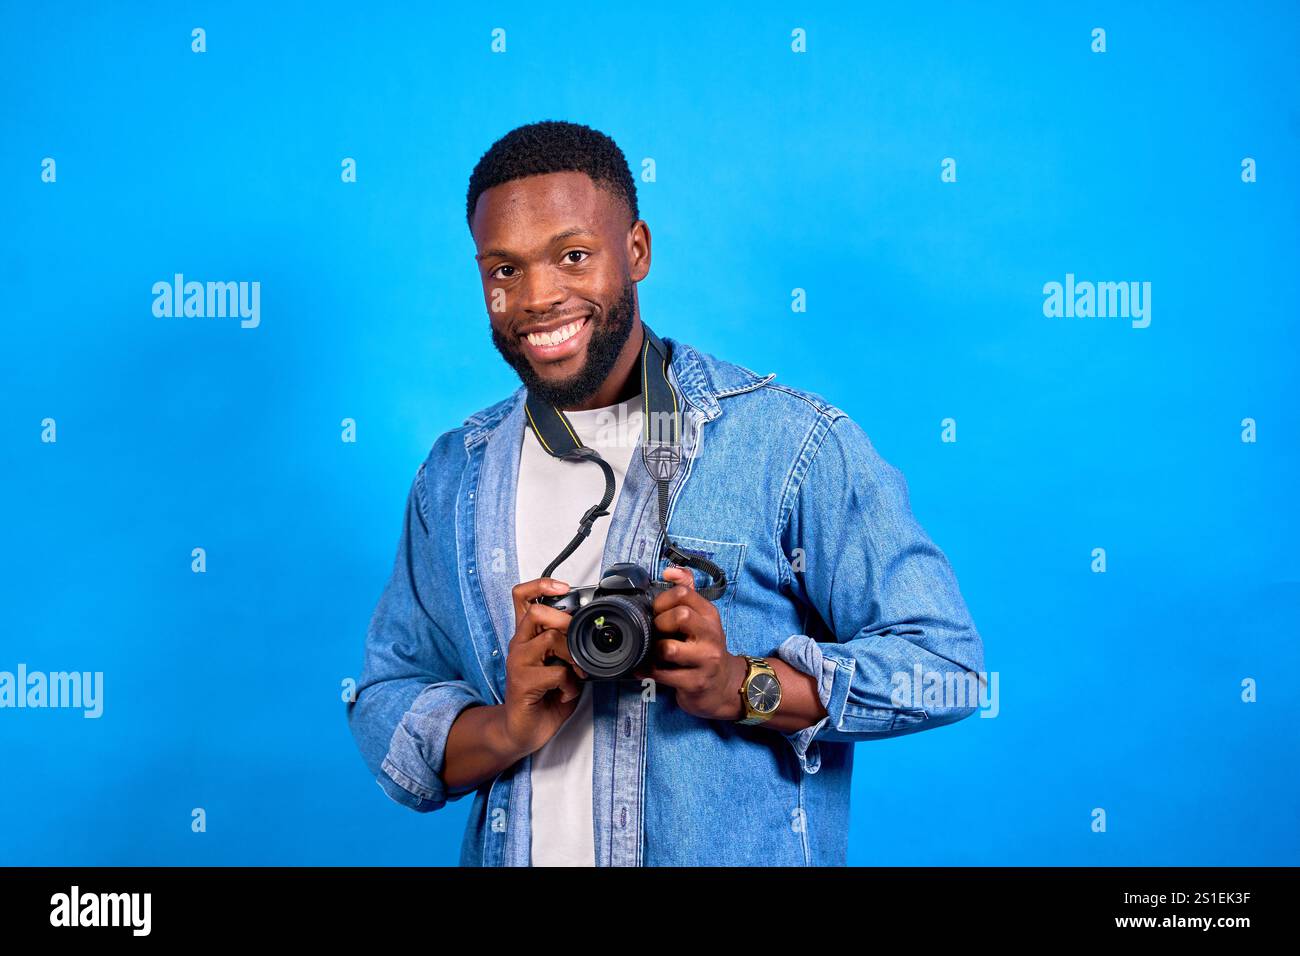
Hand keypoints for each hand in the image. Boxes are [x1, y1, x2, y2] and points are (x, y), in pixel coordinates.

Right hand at [501, 577, 589, 755]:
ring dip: (573, 657)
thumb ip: (569, 646)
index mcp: (527, 637)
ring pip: (550, 639)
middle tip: (578, 637)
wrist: (524, 731)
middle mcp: (518, 645)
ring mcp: (517, 662)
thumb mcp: (561, 665)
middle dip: (565, 621)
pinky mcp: (522, 682)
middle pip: (536, 613)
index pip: (522, 596)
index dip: (541, 585)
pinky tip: (566, 693)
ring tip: (577, 674)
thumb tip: (591, 632)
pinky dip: (570, 683)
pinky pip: (555, 672)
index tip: (563, 587)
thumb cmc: (545, 697)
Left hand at [632, 565, 747, 721]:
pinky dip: (648, 671)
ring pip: (669, 648)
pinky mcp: (695, 683)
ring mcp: (705, 661)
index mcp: (709, 615)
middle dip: (659, 623)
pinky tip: (646, 668)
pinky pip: (662, 675)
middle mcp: (711, 635)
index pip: (684, 593)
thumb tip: (670, 571)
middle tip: (657, 633)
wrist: (724, 685)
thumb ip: (687, 590)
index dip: (663, 600)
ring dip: (654, 650)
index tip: (658, 612)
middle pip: (680, 616)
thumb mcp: (701, 617)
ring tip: (653, 652)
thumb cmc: (705, 647)